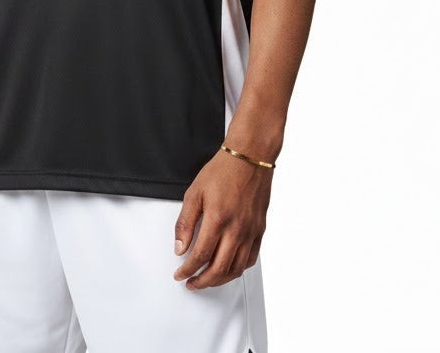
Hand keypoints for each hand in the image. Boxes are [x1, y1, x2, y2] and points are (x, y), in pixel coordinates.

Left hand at [172, 147, 271, 289]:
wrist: (249, 157)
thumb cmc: (223, 170)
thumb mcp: (194, 192)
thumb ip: (185, 222)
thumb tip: (179, 246)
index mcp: (217, 219)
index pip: (200, 256)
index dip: (187, 270)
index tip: (180, 274)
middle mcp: (236, 228)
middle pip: (218, 269)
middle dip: (202, 281)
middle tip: (192, 283)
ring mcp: (250, 231)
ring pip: (236, 268)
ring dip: (220, 279)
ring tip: (208, 279)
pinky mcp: (260, 229)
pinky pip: (251, 258)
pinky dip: (238, 269)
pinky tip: (229, 267)